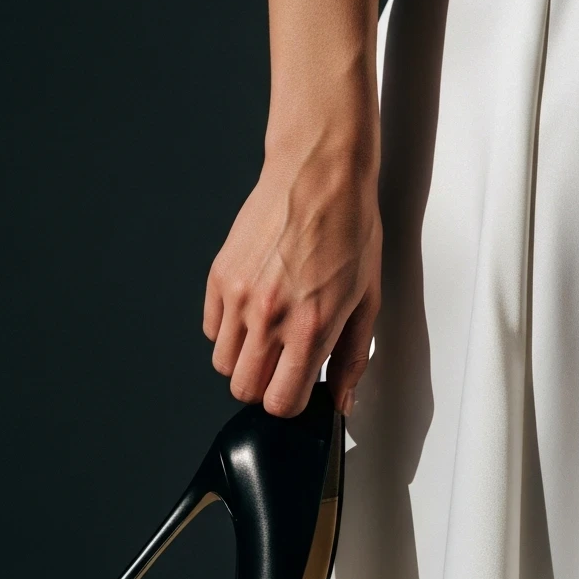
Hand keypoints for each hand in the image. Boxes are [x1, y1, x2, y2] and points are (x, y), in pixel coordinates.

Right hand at [203, 125, 381, 418]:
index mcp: (311, 327)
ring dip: (246, 360)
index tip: (300, 389)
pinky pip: (212, 330)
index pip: (280, 402)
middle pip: (245, 390)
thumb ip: (353, 357)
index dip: (291, 403)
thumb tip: (341, 398)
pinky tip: (254, 313)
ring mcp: (239, 296)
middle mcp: (269, 316)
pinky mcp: (220, 276)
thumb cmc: (349, 229)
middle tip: (285, 366)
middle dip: (266, 387)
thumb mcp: (367, 300)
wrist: (319, 175)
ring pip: (224, 364)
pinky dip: (229, 331)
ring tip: (270, 336)